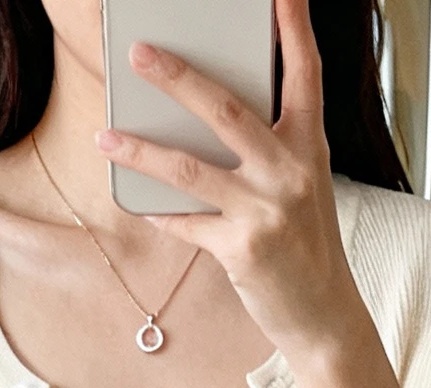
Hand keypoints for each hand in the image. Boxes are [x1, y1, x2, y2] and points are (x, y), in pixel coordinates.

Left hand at [96, 0, 364, 364]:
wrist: (323, 316)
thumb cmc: (304, 243)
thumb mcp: (300, 184)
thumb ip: (268, 147)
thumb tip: (206, 115)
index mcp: (308, 146)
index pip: (304, 73)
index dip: (294, 27)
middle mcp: (290, 172)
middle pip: (226, 110)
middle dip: (178, 78)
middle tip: (139, 52)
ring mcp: (266, 211)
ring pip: (190, 169)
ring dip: (141, 150)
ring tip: (107, 134)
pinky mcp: (242, 250)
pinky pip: (187, 223)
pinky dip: (162, 214)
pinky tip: (142, 204)